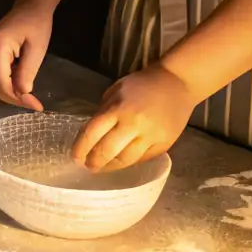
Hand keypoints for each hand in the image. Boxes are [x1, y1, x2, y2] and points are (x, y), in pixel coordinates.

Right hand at [0, 5, 52, 109]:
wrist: (30, 6)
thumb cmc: (37, 24)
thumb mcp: (37, 49)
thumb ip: (28, 71)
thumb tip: (22, 93)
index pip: (0, 80)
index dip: (16, 96)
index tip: (35, 105)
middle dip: (11, 97)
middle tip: (33, 104)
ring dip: (8, 92)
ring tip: (28, 98)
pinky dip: (6, 84)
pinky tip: (20, 86)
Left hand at [71, 64, 196, 170]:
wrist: (177, 83)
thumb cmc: (142, 84)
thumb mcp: (116, 90)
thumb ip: (104, 111)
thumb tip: (93, 134)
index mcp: (117, 108)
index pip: (92, 133)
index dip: (80, 148)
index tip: (75, 157)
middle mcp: (133, 124)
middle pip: (107, 151)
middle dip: (94, 162)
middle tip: (88, 166)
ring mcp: (150, 137)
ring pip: (126, 160)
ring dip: (111, 167)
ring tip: (102, 168)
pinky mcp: (164, 145)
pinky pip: (142, 159)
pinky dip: (129, 162)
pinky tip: (121, 162)